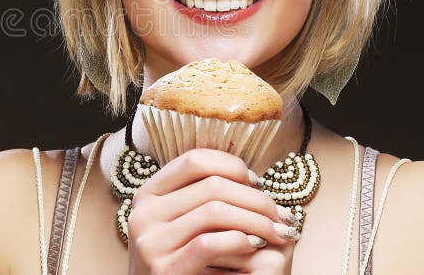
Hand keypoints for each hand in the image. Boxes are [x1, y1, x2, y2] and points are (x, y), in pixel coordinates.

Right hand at [126, 148, 300, 274]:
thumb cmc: (182, 260)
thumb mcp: (182, 223)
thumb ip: (203, 198)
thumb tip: (253, 181)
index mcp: (148, 194)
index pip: (194, 160)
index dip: (232, 166)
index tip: (257, 183)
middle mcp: (144, 214)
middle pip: (211, 185)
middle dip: (255, 198)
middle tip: (279, 214)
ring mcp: (151, 242)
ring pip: (215, 211)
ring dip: (256, 220)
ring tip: (276, 231)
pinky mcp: (165, 269)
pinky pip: (209, 243)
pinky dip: (239, 240)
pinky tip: (254, 245)